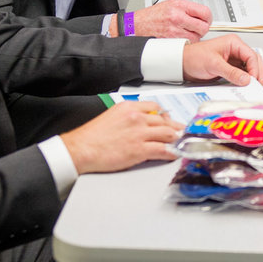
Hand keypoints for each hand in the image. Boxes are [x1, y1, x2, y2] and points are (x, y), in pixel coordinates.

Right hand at [59, 101, 182, 173]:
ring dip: (176, 140)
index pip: (155, 107)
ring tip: (180, 144)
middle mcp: (136, 117)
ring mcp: (139, 133)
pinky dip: (172, 152)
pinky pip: (163, 149)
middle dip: (175, 128)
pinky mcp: (140, 149)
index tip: (170, 121)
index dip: (165, 116)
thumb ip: (128, 117)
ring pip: (167, 134)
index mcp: (128, 107)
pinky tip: (175, 154)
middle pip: (164, 121)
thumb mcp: (111, 116)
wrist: (81, 149)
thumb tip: (141, 122)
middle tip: (181, 133)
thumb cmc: (92, 137)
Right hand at [127, 0, 212, 41]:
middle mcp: (177, 17)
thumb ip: (186, 8)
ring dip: (194, 37)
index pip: (205, 12)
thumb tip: (201, 14)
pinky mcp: (171, 41)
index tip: (206, 20)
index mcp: (178, 5)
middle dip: (203, 29)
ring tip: (186, 33)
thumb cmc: (151, 16)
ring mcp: (174, 30)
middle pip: (203, 27)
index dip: (208, 18)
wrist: (135, 25)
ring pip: (197, 38)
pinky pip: (186, 44)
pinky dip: (186, 43)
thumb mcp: (169, 4)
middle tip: (198, 28)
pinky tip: (180, 39)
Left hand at [181, 34, 262, 85]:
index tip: (254, 80)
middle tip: (257, 85)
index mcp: (233, 43)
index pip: (251, 55)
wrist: (182, 64)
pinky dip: (245, 80)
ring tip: (252, 86)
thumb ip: (231, 72)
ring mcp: (233, 59)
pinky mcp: (230, 68)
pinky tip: (245, 86)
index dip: (255, 68)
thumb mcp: (214, 64)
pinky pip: (242, 74)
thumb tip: (246, 79)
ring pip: (250, 68)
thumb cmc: (194, 57)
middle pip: (254, 61)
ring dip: (252, 77)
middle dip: (257, 73)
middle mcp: (235, 50)